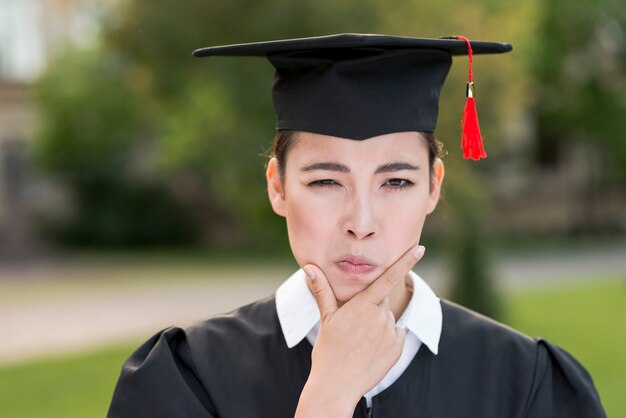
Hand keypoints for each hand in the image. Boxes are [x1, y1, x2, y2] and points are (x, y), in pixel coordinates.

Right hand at [294, 245, 424, 416]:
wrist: (336, 385)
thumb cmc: (328, 350)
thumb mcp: (326, 318)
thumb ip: (322, 290)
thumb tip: (309, 267)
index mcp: (362, 306)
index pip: (388, 278)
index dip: (405, 262)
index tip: (420, 248)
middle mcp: (379, 317)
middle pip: (382, 301)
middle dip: (371, 306)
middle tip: (354, 326)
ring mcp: (390, 333)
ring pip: (388, 318)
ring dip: (378, 324)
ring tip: (360, 341)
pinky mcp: (397, 348)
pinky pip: (395, 334)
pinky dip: (386, 339)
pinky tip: (370, 350)